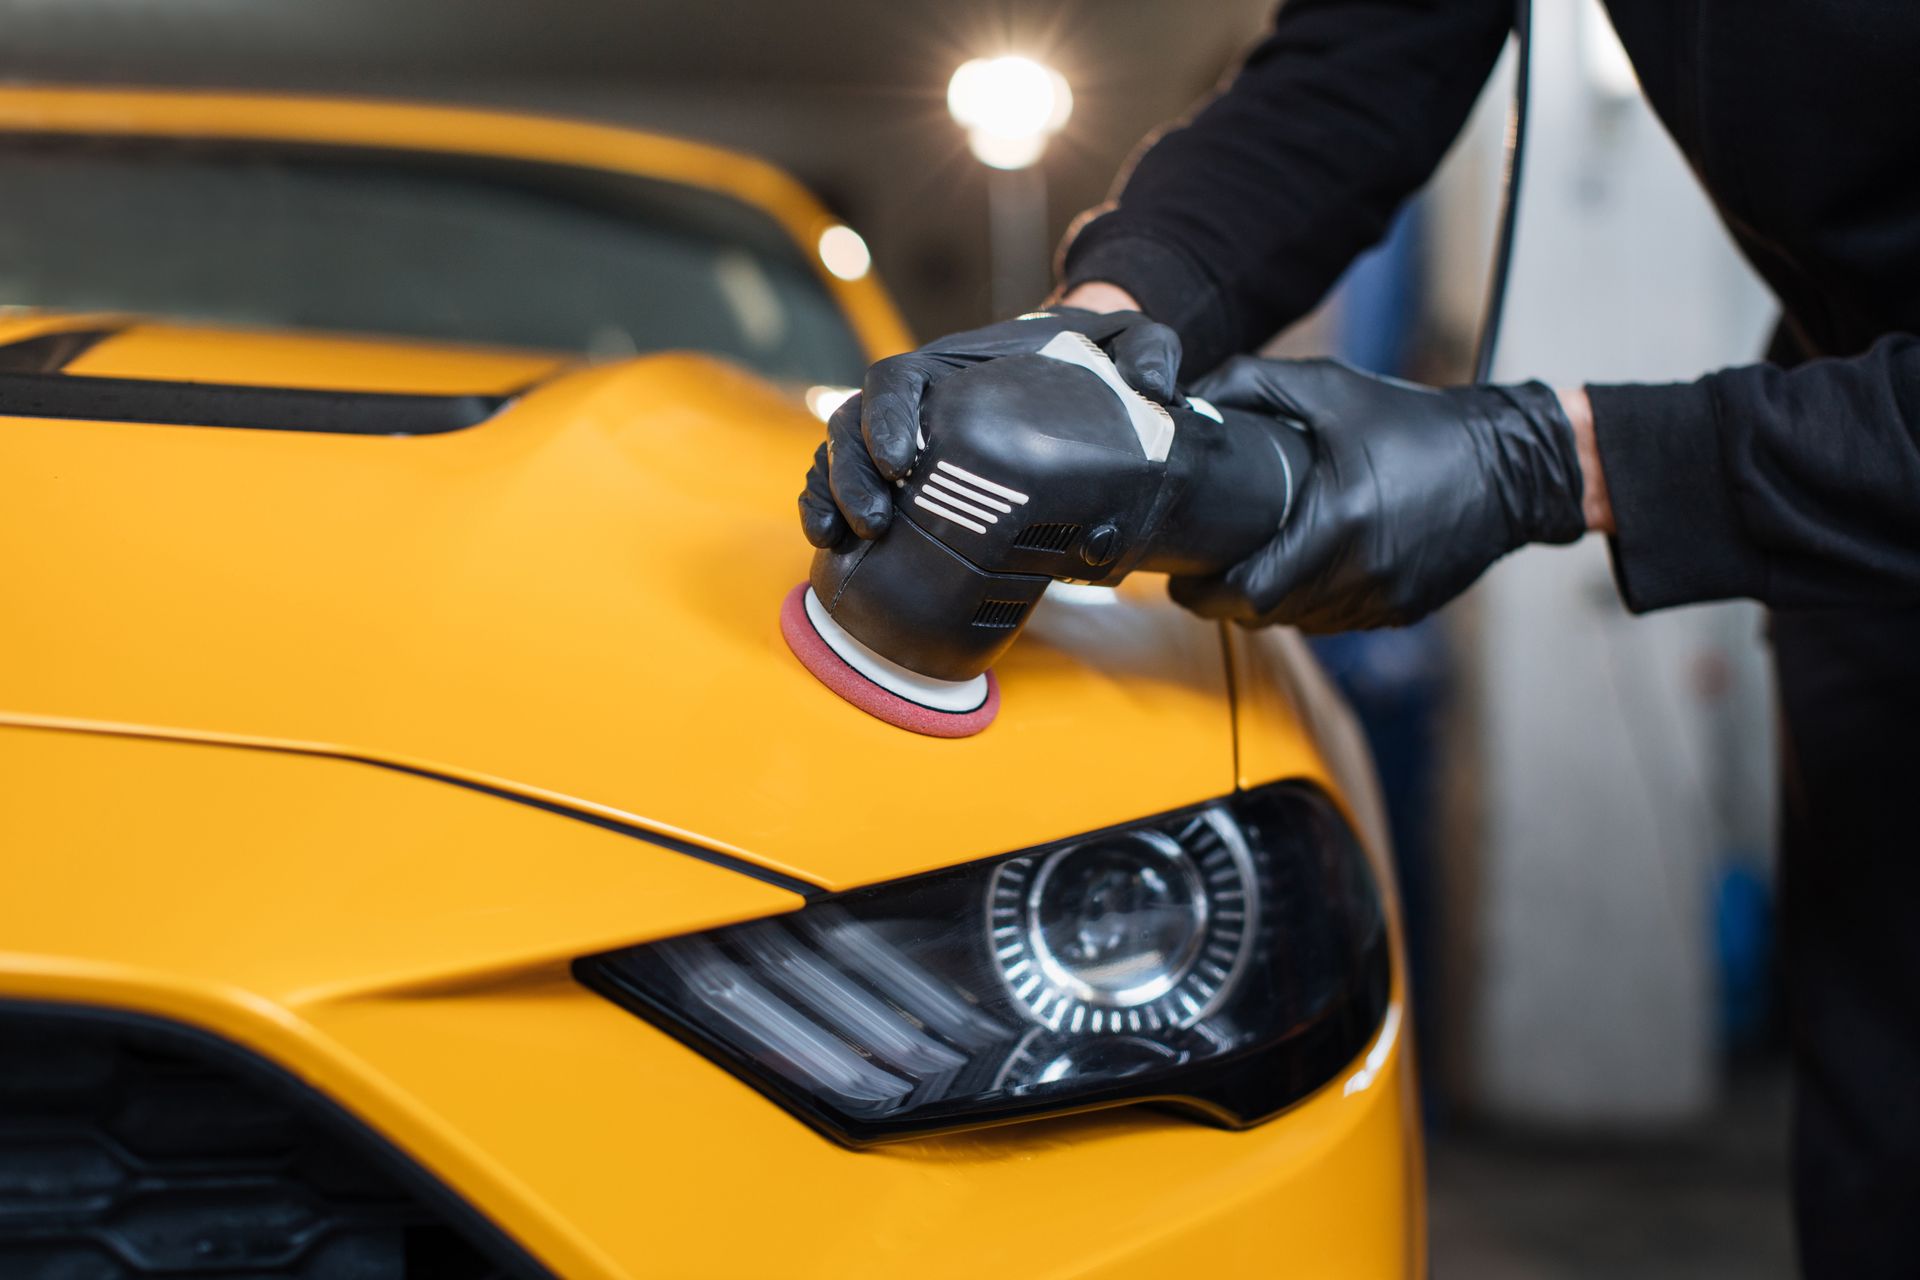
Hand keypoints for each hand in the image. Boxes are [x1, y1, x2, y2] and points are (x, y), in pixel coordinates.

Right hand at [798, 309, 1180, 547]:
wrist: (1072, 382)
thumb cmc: (1087, 361)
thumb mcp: (1127, 342)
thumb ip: (1149, 349)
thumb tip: (1154, 386)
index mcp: (953, 365)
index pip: (897, 378)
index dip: (887, 416)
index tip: (901, 460)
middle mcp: (916, 400)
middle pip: (853, 423)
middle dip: (851, 473)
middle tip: (877, 522)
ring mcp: (900, 436)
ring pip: (840, 456)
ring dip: (832, 496)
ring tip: (844, 540)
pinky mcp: (900, 474)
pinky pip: (845, 486)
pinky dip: (828, 510)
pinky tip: (831, 547)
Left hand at [1168, 356, 1587, 631]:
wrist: (1510, 464)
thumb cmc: (1420, 424)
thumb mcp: (1333, 389)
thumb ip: (1254, 383)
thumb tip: (1192, 395)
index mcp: (1337, 525)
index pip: (1248, 592)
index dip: (1204, 594)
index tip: (1181, 579)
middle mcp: (1360, 574)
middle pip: (1266, 617)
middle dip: (1226, 603)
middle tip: (1203, 579)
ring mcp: (1384, 599)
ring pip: (1300, 624)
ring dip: (1268, 606)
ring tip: (1248, 572)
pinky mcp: (1403, 610)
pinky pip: (1338, 622)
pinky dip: (1311, 605)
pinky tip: (1303, 573)